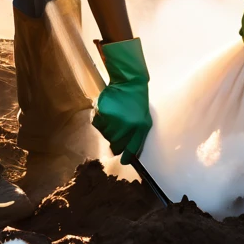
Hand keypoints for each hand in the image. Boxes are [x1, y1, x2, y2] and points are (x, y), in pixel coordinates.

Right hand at [93, 37, 151, 162]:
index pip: (131, 149)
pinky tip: (108, 112)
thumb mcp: (144, 121)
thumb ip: (137, 138)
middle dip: (115, 140)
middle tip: (118, 129)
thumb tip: (128, 155)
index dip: (126, 156)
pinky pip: (98, 124)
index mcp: (139, 129)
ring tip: (114, 117)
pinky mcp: (103, 113)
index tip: (123, 160)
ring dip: (108, 129)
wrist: (129, 83)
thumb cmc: (137, 102)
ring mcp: (114, 120)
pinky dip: (100, 120)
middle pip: (115, 144)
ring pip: (105, 134)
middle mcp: (126, 126)